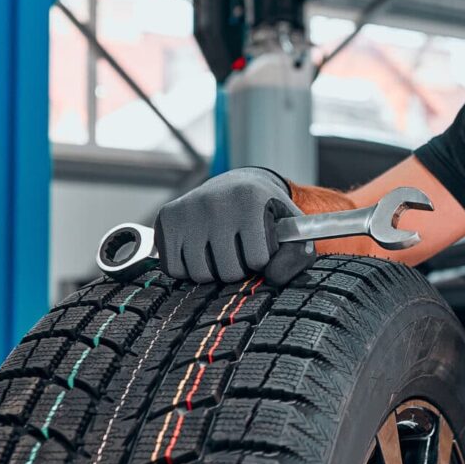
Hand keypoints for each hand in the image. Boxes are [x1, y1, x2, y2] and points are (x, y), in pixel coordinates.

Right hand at [153, 166, 315, 284]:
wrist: (234, 186)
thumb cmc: (266, 212)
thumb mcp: (291, 226)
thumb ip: (298, 253)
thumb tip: (272, 277)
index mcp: (249, 200)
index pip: (258, 260)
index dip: (262, 261)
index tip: (261, 245)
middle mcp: (214, 202)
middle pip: (228, 272)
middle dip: (239, 269)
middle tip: (240, 250)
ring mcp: (187, 210)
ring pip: (200, 275)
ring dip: (214, 272)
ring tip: (222, 251)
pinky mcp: (166, 218)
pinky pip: (175, 270)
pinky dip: (188, 269)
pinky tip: (200, 251)